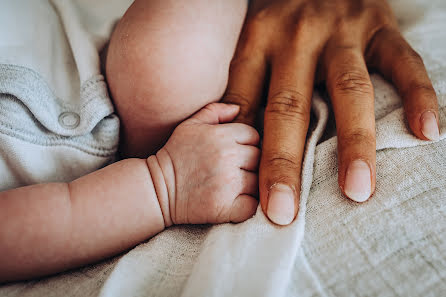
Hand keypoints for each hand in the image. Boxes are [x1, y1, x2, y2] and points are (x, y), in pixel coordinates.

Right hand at [157, 103, 259, 224]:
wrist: (156, 189)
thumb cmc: (174, 156)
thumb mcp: (189, 125)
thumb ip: (214, 111)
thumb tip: (237, 108)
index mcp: (221, 135)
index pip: (253, 136)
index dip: (246, 144)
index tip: (234, 154)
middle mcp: (227, 157)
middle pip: (258, 158)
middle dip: (249, 164)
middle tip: (234, 171)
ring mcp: (228, 183)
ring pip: (257, 181)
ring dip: (249, 185)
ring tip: (232, 186)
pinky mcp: (225, 207)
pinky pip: (252, 205)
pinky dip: (247, 205)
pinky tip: (234, 202)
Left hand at [222, 0, 438, 224]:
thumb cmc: (283, 17)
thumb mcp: (254, 42)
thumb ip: (243, 85)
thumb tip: (230, 136)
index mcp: (259, 40)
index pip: (250, 105)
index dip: (249, 154)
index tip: (254, 200)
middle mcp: (297, 35)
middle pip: (290, 105)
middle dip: (286, 161)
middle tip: (284, 211)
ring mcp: (343, 29)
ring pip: (349, 90)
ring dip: (354, 142)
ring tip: (357, 189)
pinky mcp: (381, 26)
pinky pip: (404, 62)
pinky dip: (419, 96)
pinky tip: (428, 132)